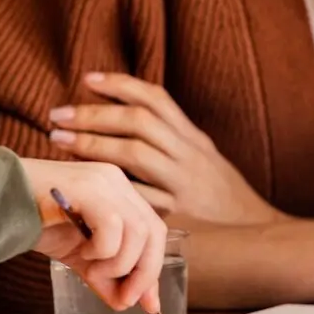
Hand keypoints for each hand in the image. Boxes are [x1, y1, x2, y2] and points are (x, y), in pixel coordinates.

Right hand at [18, 157, 166, 312]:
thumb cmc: (35, 221)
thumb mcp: (79, 254)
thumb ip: (103, 274)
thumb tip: (126, 301)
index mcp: (118, 191)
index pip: (152, 230)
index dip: (153, 267)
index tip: (148, 303)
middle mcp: (116, 181)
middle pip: (153, 231)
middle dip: (144, 272)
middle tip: (126, 299)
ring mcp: (103, 181)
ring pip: (138, 231)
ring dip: (120, 263)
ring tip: (92, 269)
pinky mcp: (88, 188)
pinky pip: (114, 226)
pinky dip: (104, 250)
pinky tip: (82, 252)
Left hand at [47, 72, 279, 224]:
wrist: (257, 234)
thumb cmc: (220, 194)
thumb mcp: (203, 156)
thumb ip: (171, 137)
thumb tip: (127, 112)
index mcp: (193, 138)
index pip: (156, 99)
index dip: (120, 85)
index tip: (86, 80)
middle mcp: (189, 155)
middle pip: (138, 122)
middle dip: (93, 115)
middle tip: (57, 115)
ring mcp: (183, 185)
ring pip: (135, 155)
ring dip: (92, 144)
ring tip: (60, 140)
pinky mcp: (177, 216)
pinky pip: (138, 197)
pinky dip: (110, 187)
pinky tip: (85, 182)